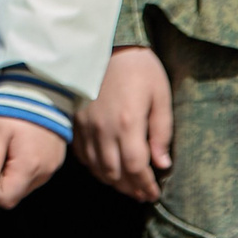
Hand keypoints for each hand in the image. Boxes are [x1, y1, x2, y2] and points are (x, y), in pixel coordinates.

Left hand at [0, 116, 66, 207]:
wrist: (44, 92)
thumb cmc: (16, 110)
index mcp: (28, 168)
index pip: (5, 199)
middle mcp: (43, 174)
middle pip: (15, 195)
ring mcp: (51, 169)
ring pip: (24, 187)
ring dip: (8, 178)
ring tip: (0, 154)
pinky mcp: (54, 162)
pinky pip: (34, 177)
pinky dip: (20, 171)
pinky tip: (13, 152)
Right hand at [74, 45, 171, 201]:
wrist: (106, 43)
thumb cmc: (139, 68)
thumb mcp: (160, 97)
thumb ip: (161, 132)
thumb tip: (162, 164)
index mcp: (128, 124)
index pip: (136, 168)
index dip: (145, 185)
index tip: (154, 194)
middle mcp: (103, 129)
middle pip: (114, 172)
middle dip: (130, 188)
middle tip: (142, 194)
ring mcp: (86, 125)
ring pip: (96, 166)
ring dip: (112, 181)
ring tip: (126, 186)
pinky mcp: (75, 119)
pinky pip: (81, 152)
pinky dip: (94, 166)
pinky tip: (105, 167)